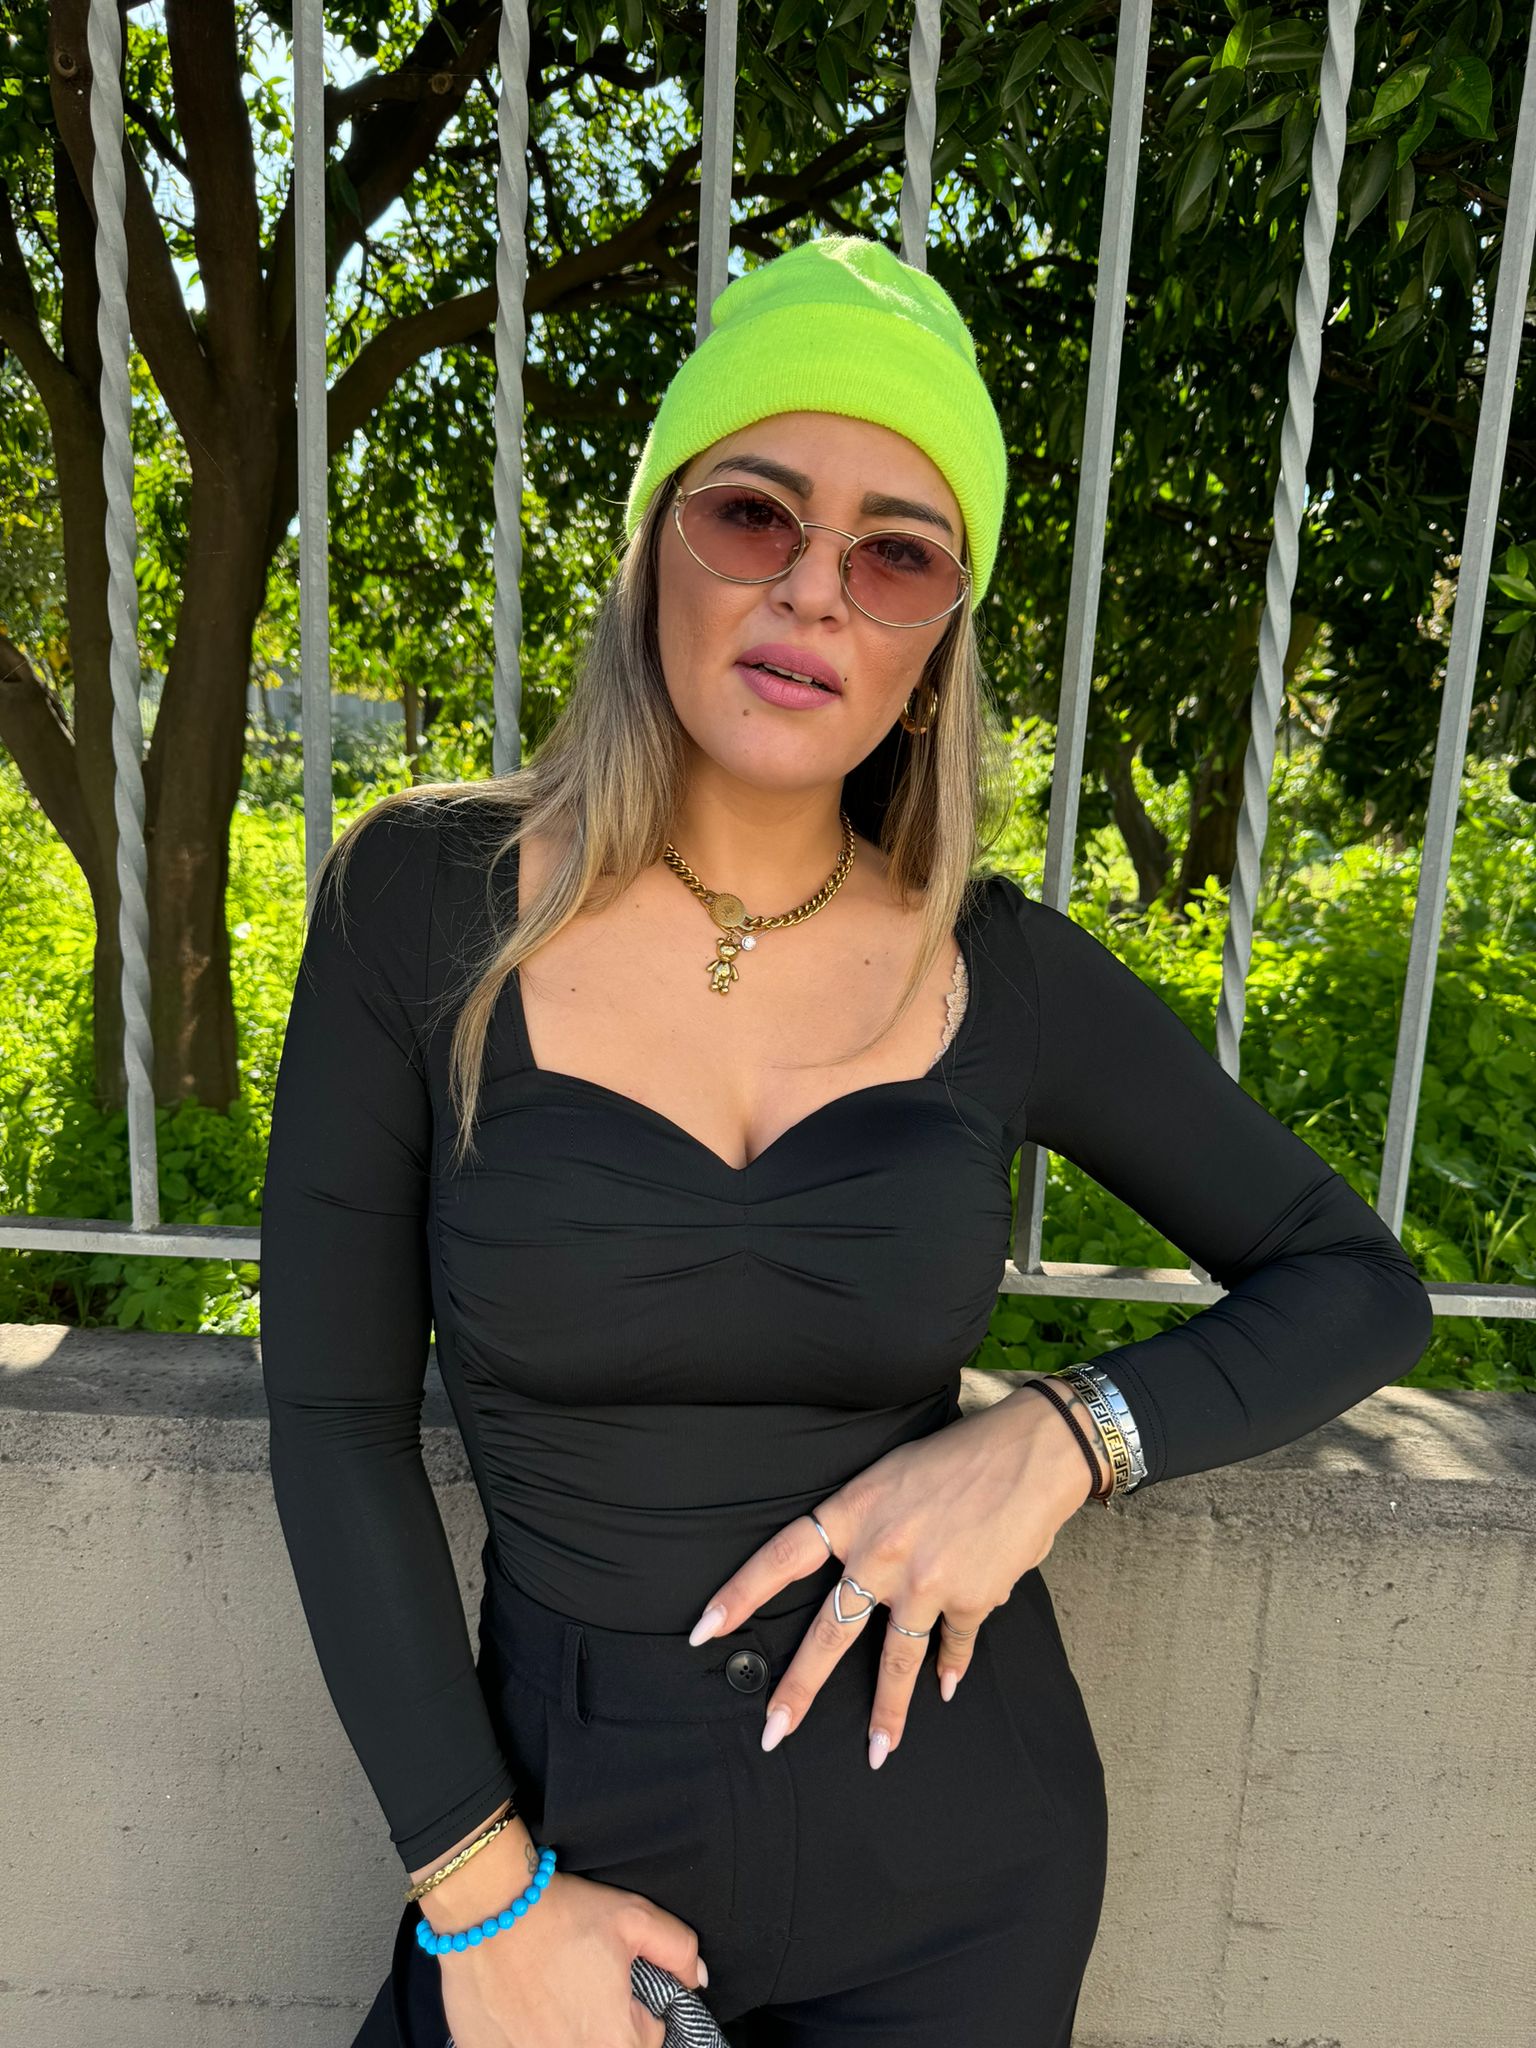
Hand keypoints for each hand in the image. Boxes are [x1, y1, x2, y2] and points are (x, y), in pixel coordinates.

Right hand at [425, 1816, 707, 2046]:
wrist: (485, 1908)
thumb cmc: (559, 1914)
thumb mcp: (633, 1916)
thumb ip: (678, 1949)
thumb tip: (695, 1979)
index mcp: (613, 2043)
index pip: (648, 2040)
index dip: (635, 2005)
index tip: (615, 1980)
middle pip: (605, 2047)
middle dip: (600, 2022)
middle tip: (581, 1982)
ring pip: (563, 2047)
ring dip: (561, 2030)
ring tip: (550, 1992)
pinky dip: (523, 2033)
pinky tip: (518, 2002)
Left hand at [684, 1379, 1105, 1771]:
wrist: (1031, 1453)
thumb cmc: (958, 1454)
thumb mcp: (890, 1474)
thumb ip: (867, 1524)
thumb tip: (863, 1574)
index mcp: (854, 1512)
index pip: (781, 1557)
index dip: (741, 1594)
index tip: (703, 1629)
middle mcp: (882, 1553)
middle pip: (830, 1632)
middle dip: (800, 1688)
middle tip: (771, 1730)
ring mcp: (926, 1583)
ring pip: (895, 1661)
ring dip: (887, 1714)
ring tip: (878, 1752)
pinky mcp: (971, 1600)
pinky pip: (953, 1645)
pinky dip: (952, 1667)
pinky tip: (947, 1689)